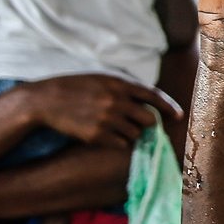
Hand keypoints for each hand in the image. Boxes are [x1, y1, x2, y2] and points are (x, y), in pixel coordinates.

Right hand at [14, 74, 173, 148]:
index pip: (153, 96)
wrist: (45, 101)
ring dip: (131, 134)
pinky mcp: (96, 135)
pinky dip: (118, 143)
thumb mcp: (101, 79)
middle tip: (140, 126)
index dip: (169, 107)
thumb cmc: (73, 88)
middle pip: (148, 119)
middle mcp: (116, 101)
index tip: (178, 116)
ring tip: (115, 129)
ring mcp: (107, 119)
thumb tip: (147, 102)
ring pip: (135, 134)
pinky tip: (106, 137)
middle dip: (148, 124)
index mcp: (119, 84)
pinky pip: (120, 144)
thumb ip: (124, 88)